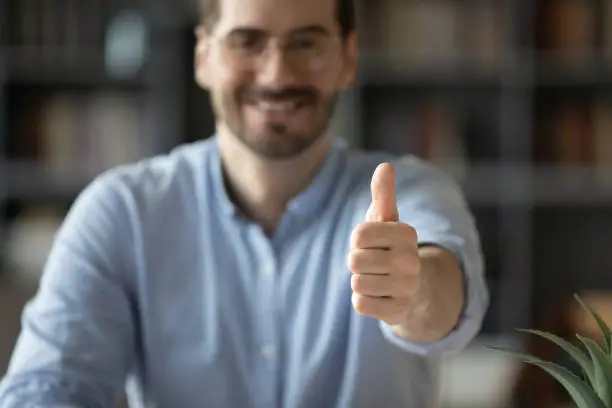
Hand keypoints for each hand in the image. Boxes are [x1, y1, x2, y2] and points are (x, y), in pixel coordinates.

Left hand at [348, 163, 425, 325]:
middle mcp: (411, 260)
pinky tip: (379, 296)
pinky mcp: (398, 312)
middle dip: (357, 262)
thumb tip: (385, 167)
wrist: (415, 289)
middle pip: (354, 260)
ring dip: (360, 282)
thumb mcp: (387, 220)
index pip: (358, 234)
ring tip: (378, 279)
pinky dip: (364, 300)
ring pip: (356, 283)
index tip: (373, 243)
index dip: (358, 240)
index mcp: (407, 233)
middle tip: (374, 264)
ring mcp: (407, 288)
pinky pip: (360, 304)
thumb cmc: (392, 248)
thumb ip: (383, 194)